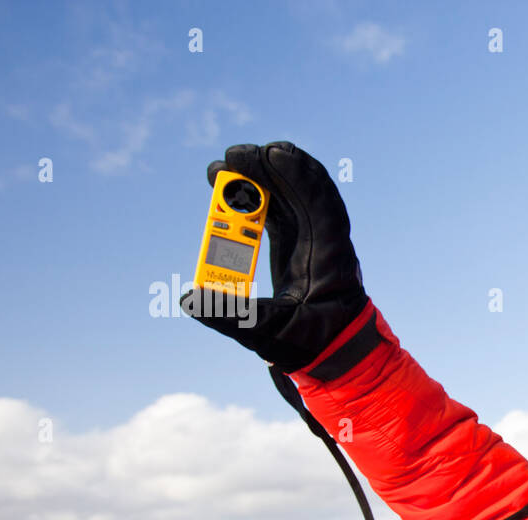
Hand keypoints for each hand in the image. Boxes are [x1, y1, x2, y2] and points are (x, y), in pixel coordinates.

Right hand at [181, 141, 374, 375]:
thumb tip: (190, 299)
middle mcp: (325, 243)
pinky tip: (239, 185)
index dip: (300, 176)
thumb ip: (234, 317)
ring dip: (262, 178)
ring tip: (228, 165)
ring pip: (290, 198)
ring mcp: (312, 243)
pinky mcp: (297, 247)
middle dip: (270, 168)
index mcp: (331, 258)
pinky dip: (262, 195)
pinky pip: (281, 212)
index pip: (321, 205)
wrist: (337, 357)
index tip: (271, 153)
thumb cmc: (313, 347)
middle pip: (302, 192)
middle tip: (233, 155)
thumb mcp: (272, 334)